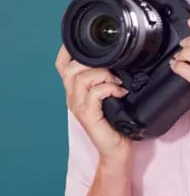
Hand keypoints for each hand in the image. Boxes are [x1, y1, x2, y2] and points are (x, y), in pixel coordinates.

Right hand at [55, 45, 131, 161]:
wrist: (116, 151)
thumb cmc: (115, 125)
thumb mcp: (110, 98)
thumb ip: (107, 81)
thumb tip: (119, 64)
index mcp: (76, 91)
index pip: (62, 65)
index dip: (68, 51)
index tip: (87, 44)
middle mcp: (73, 97)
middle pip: (69, 68)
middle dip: (92, 62)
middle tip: (112, 70)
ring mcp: (78, 106)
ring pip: (81, 78)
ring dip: (103, 75)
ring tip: (118, 83)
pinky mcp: (88, 115)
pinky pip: (94, 93)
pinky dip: (109, 88)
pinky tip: (120, 93)